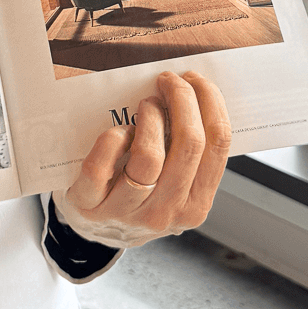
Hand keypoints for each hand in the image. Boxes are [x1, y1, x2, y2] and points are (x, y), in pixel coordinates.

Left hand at [56, 70, 232, 247]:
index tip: (196, 80)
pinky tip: (117, 131)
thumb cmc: (140, 194)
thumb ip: (189, 151)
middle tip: (168, 80)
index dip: (210, 103)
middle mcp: (165, 213)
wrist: (97, 228)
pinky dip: (111, 138)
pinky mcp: (89, 205)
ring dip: (150, 117)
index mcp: (195, 205)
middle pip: (189, 144)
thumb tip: (197, 96)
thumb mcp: (175, 183)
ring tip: (146, 105)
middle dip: (182, 99)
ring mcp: (126, 212)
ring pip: (149, 157)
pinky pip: (101, 165)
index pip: (218, 145)